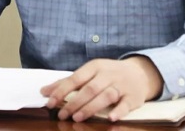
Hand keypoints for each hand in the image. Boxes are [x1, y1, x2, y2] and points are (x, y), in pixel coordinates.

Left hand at [41, 57, 162, 122]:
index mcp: (95, 67)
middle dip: (74, 102)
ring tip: (77, 118)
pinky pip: (126, 104)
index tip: (50, 102)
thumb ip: (67, 82)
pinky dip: (119, 111)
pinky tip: (110, 118)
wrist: (139, 73)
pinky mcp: (133, 97)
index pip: (76, 78)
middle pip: (90, 88)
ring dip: (91, 107)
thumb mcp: (89, 73)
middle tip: (62, 115)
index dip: (62, 90)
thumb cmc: (108, 74)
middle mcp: (108, 74)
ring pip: (105, 96)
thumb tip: (44, 91)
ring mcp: (121, 85)